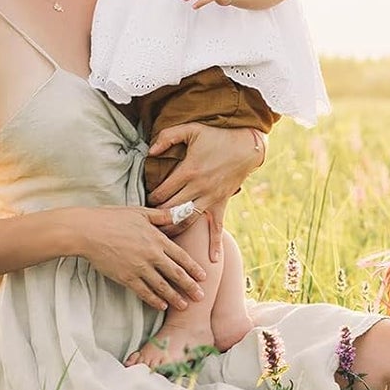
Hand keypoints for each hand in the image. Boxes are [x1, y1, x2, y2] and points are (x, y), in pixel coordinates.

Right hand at [70, 206, 208, 312]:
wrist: (88, 231)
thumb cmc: (114, 218)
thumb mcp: (142, 212)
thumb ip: (163, 216)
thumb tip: (182, 211)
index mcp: (157, 239)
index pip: (181, 256)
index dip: (193, 268)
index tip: (204, 276)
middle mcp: (151, 255)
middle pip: (176, 274)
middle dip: (190, 286)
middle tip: (201, 297)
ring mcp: (139, 268)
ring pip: (162, 286)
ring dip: (175, 297)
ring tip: (185, 305)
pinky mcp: (125, 277)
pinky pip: (143, 292)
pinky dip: (154, 300)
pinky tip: (162, 305)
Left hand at [147, 123, 263, 259]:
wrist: (246, 145)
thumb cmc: (217, 136)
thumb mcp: (191, 130)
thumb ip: (167, 137)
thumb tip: (149, 151)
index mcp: (188, 171)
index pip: (161, 193)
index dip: (149, 200)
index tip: (143, 202)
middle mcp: (198, 188)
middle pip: (171, 211)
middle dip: (156, 220)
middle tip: (145, 226)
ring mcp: (211, 198)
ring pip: (187, 222)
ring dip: (173, 232)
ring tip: (161, 241)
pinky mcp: (221, 203)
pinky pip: (217, 227)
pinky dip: (214, 244)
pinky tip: (212, 259)